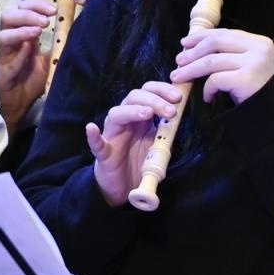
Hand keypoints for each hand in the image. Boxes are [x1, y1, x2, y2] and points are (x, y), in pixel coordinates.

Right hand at [0, 0, 56, 129]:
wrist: (21, 102)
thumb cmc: (33, 77)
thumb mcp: (50, 57)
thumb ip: (58, 42)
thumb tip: (76, 27)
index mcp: (22, 34)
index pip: (22, 10)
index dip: (36, 5)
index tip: (53, 9)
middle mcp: (10, 41)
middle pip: (8, 16)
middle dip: (27, 13)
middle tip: (46, 20)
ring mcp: (4, 56)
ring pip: (3, 35)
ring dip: (21, 30)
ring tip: (39, 31)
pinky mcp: (2, 73)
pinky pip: (8, 62)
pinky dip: (19, 55)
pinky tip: (29, 49)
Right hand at [88, 80, 182, 205]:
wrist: (126, 185)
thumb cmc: (141, 160)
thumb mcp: (159, 142)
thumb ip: (168, 130)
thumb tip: (182, 114)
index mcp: (140, 115)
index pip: (148, 92)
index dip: (162, 89)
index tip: (178, 96)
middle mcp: (125, 119)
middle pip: (134, 97)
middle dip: (154, 100)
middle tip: (171, 110)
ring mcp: (112, 134)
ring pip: (117, 114)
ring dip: (133, 111)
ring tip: (148, 113)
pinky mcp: (104, 153)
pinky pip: (96, 143)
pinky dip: (93, 136)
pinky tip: (92, 128)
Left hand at [170, 28, 273, 103]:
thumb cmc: (258, 91)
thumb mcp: (247, 66)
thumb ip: (230, 54)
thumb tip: (194, 48)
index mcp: (258, 42)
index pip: (224, 34)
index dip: (201, 37)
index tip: (185, 43)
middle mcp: (257, 49)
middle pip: (215, 43)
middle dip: (193, 52)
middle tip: (178, 61)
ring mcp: (253, 63)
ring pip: (211, 61)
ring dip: (191, 70)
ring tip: (178, 77)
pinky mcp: (246, 80)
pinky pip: (216, 80)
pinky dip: (207, 88)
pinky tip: (207, 97)